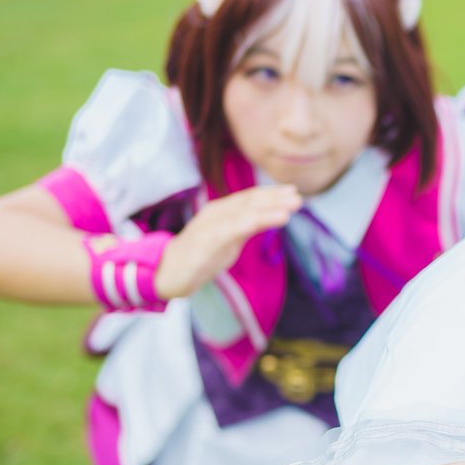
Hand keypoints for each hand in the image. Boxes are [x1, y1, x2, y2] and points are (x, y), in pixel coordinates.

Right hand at [153, 185, 301, 298]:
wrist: (166, 272)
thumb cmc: (200, 255)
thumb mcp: (229, 239)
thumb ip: (246, 227)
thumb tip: (270, 217)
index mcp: (222, 212)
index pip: (249, 199)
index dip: (270, 194)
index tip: (292, 191)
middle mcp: (216, 214)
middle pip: (248, 202)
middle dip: (273, 199)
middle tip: (297, 197)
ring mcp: (209, 226)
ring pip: (242, 214)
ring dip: (267, 209)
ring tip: (289, 209)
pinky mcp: (204, 242)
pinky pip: (229, 230)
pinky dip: (249, 223)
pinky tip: (265, 221)